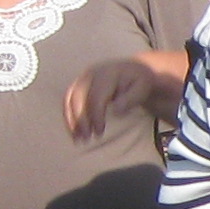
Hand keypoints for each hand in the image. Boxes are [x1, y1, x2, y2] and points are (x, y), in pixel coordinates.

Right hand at [68, 52, 183, 141]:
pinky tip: (74, 132)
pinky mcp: (78, 84)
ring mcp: (82, 78)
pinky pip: (68, 100)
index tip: (99, 133)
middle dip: (80, 120)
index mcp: (107, 74)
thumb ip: (130, 99)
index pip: (96, 96)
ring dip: (71, 120)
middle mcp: (91, 73)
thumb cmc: (138, 82)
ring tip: (78, 139)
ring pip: (69, 99)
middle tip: (86, 139)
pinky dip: (69, 116)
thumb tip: (116, 111)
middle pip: (78, 97)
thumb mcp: (141, 89)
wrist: (133, 70)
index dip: (95, 115)